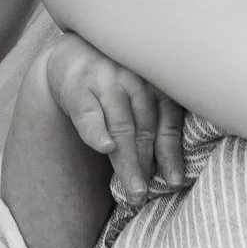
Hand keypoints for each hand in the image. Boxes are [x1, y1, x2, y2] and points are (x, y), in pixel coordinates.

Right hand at [45, 34, 185, 203]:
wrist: (71, 50)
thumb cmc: (115, 80)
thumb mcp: (140, 90)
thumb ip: (156, 120)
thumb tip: (173, 173)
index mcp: (154, 82)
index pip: (168, 121)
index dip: (172, 153)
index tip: (175, 182)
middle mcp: (134, 78)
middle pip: (144, 127)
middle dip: (146, 165)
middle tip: (144, 197)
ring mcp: (105, 80)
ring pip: (121, 124)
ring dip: (127, 159)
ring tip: (132, 189)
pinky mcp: (77, 85)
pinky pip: (88, 110)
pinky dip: (96, 130)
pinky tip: (104, 147)